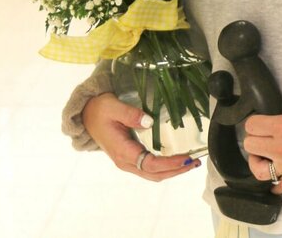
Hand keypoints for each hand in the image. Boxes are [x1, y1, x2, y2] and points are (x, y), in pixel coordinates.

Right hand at [81, 92, 201, 181]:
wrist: (86, 115)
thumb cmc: (100, 109)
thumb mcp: (113, 106)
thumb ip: (130, 114)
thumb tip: (148, 121)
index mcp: (122, 151)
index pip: (150, 164)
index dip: (170, 163)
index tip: (186, 157)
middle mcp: (125, 161)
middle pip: (154, 174)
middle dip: (176, 170)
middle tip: (195, 161)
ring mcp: (127, 161)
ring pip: (152, 174)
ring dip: (172, 170)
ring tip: (190, 162)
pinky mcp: (130, 157)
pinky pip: (149, 168)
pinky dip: (164, 167)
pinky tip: (175, 159)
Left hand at [244, 98, 281, 193]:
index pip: (252, 125)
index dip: (253, 123)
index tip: (258, 123)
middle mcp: (280, 146)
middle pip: (250, 146)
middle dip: (253, 140)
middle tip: (260, 137)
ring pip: (259, 170)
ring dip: (257, 164)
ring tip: (261, 158)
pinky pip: (280, 187)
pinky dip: (276, 185)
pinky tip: (276, 179)